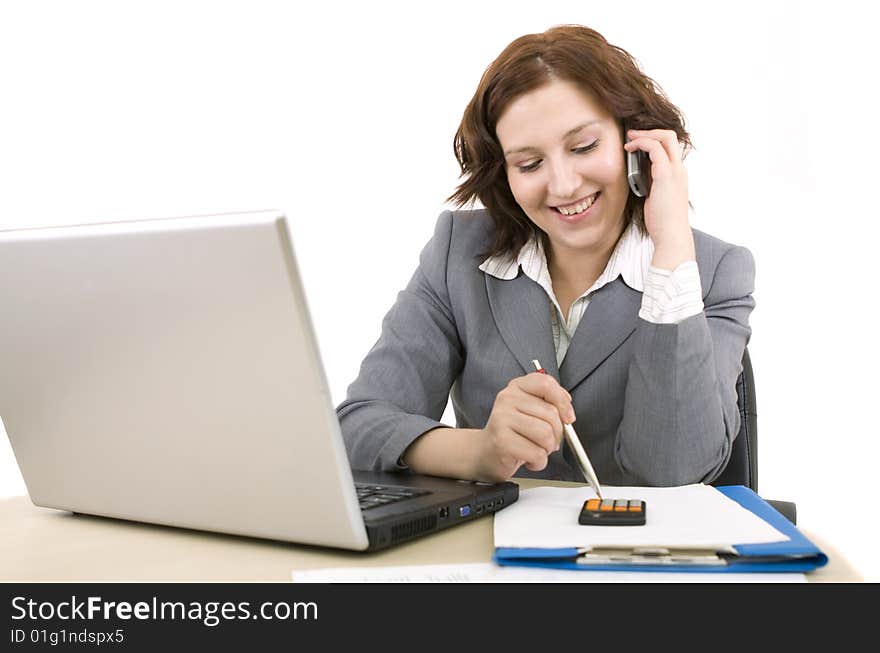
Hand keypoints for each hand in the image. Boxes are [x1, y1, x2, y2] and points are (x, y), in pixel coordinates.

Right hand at [475, 372, 574, 480]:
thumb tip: (567, 412)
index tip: (568, 417)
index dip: (563, 402)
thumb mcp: (530, 411)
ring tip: (536, 449)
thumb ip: (549, 404)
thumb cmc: (512, 433)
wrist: (485, 452)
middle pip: (551, 413)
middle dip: (556, 434)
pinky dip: (539, 462)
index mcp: (517, 387)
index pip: (546, 383)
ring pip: (546, 434)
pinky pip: (537, 454)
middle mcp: (507, 399)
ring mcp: (502, 419)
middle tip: (546, 440)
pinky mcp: (502, 441)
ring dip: (547, 449)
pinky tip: (528, 459)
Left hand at [624, 128, 694, 268]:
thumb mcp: (655, 198)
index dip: (653, 139)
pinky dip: (641, 143)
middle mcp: (679, 169)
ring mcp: (674, 171)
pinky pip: (655, 148)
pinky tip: (629, 149)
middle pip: (670, 136)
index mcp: (678, 174)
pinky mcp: (665, 175)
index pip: (670, 147)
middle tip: (631, 134)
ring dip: (644, 134)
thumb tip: (636, 176)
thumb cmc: (662, 222)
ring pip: (664, 137)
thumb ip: (650, 184)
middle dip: (649, 131)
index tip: (636, 142)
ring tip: (628, 139)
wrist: (672, 235)